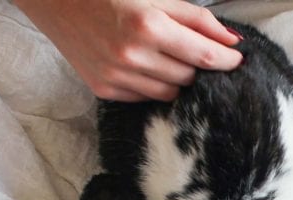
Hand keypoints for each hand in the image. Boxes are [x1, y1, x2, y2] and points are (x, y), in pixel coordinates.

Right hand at [15, 0, 242, 101]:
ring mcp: (116, 76)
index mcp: (148, 25)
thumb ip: (196, 19)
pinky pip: (145, 98)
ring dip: (177, 79)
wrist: (55, 0)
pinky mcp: (104, 89)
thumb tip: (231, 42)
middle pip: (189, 78)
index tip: (238, 61)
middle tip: (196, 53)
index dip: (227, 61)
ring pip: (170, 93)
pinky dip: (153, 85)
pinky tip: (145, 66)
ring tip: (167, 57)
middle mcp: (132, 55)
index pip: (203, 56)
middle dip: (198, 67)